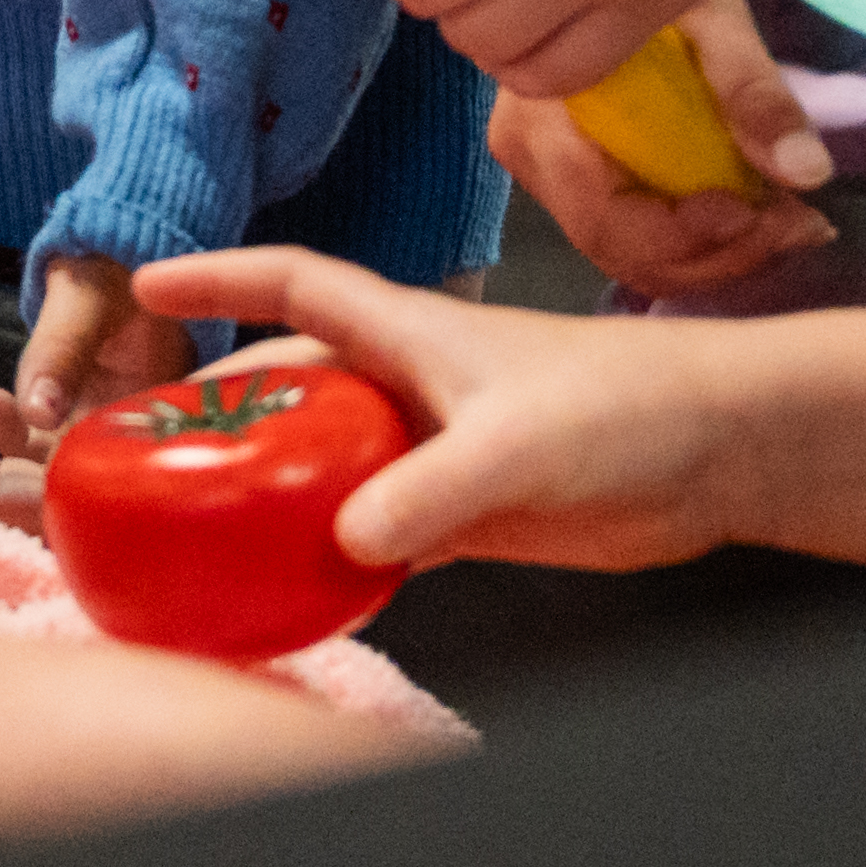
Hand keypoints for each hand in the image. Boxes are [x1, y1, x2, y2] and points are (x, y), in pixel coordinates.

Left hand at [0, 254, 177, 512]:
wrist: (114, 253)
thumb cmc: (116, 271)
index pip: (89, 491)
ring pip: (34, 478)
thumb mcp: (90, 300)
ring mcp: (94, 444)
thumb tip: (37, 413)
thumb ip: (64, 352)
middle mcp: (124, 452)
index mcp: (150, 432)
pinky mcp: (67, 430)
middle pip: (55, 497)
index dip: (31, 501)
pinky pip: (25, 449)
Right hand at [130, 248, 767, 577]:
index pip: (293, 286)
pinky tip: (294, 588)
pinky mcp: (469, 514)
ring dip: (267, 488)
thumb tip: (346, 541)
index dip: (217, 278)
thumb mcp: (517, 443)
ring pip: (324, 463)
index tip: (144, 286)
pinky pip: (373, 532)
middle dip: (217, 407)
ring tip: (195, 529)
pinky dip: (329, 556)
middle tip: (146, 452)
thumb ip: (429, 490)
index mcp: (409, 334)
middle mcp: (409, 386)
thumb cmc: (626, 407)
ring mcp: (436, 451)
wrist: (720, 450)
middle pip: (291, 386)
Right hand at [489, 0, 834, 295]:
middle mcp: (529, 156)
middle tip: (801, 224)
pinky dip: (705, 241)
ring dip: (720, 254)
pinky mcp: (582, 179)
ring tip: (793, 220)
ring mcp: (551, 173)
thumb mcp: (710, 15)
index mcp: (539, 113)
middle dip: (718, 253)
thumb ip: (752, 91)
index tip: (762, 211)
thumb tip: (808, 172)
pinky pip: (639, 237)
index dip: (685, 235)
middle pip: (621, 249)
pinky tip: (762, 214)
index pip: (603, 216)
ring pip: (634, 256)